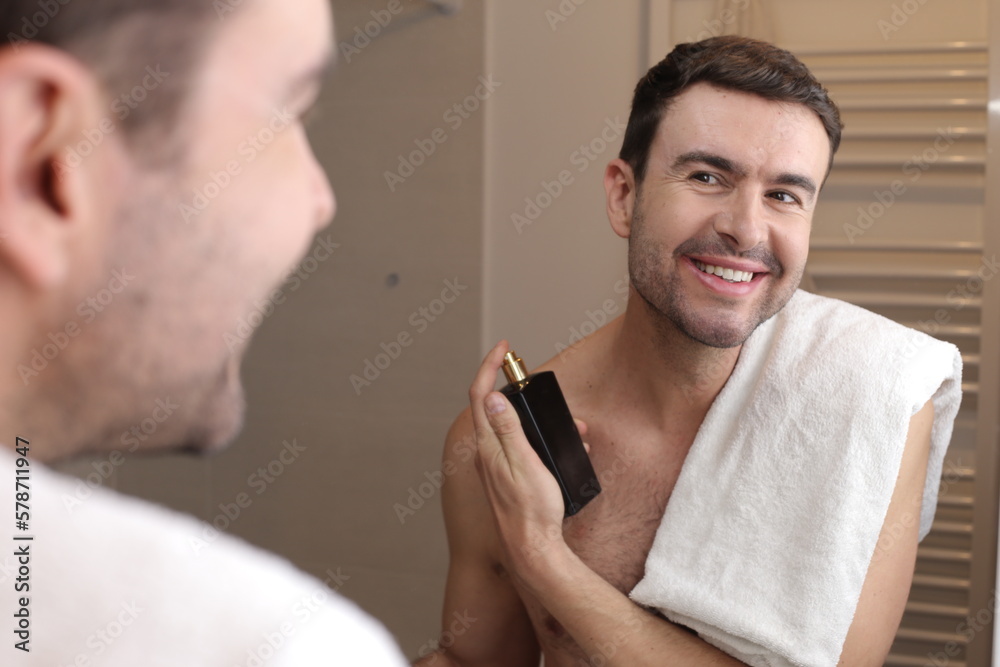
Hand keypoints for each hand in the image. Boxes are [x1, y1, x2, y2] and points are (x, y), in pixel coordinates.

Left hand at [469, 340, 582, 583]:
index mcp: (487, 446)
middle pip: (498, 408)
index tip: (503, 347)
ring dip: (542, 422)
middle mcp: (487, 453)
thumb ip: (507, 429)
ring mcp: (496, 465)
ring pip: (516, 429)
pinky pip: (524, 447)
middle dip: (524, 394)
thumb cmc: (531, 510)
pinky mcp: (508, 476)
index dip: (489, 366)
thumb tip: (491, 395)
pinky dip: (544, 441)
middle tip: (544, 388)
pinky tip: (569, 449)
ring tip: (577, 429)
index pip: (480, 395)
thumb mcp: (524, 463)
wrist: (531, 550)